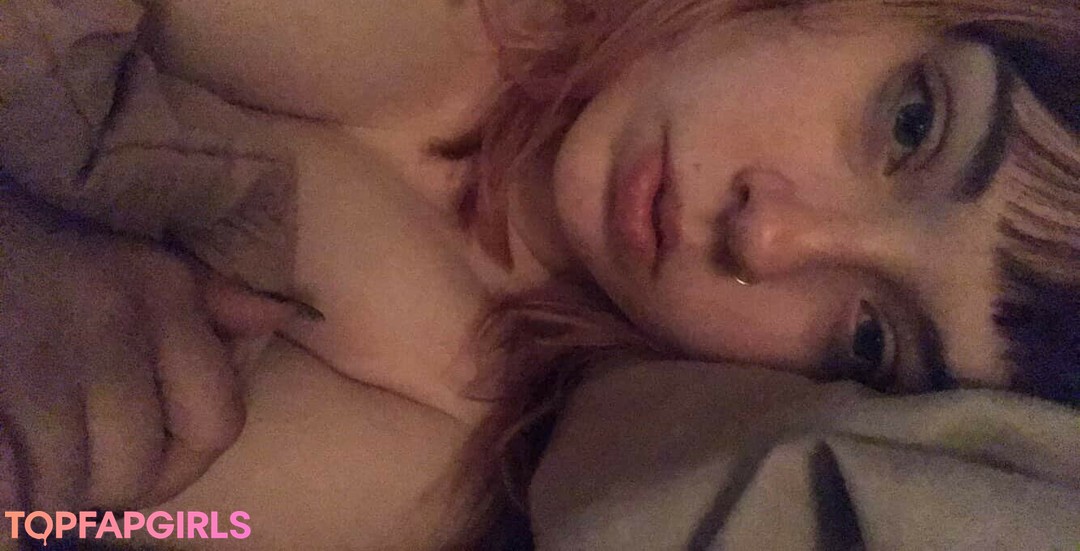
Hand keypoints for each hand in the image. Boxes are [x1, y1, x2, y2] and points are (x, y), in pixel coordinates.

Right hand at [0, 194, 295, 512]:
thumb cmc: (47, 255)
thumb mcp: (138, 261)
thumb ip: (211, 297)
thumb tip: (283, 315)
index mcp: (162, 295)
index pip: (218, 425)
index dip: (184, 465)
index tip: (149, 466)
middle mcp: (112, 329)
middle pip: (137, 471)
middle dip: (108, 485)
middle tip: (78, 465)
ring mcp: (41, 366)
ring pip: (70, 491)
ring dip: (53, 494)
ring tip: (36, 461)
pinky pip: (12, 495)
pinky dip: (12, 498)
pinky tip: (11, 468)